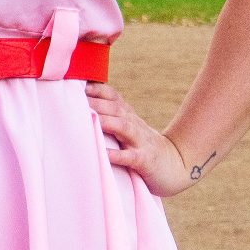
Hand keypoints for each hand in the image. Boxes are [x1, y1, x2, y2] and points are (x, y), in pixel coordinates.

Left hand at [85, 81, 194, 197]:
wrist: (176, 164)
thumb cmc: (141, 144)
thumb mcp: (128, 126)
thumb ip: (109, 116)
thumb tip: (80, 107)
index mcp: (127, 114)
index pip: (112, 95)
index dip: (96, 88)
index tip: (77, 85)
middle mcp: (133, 123)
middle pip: (114, 108)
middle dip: (95, 103)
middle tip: (74, 102)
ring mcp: (140, 141)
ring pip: (122, 126)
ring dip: (105, 122)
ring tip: (88, 120)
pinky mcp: (145, 160)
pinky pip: (130, 156)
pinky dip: (116, 154)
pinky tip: (103, 154)